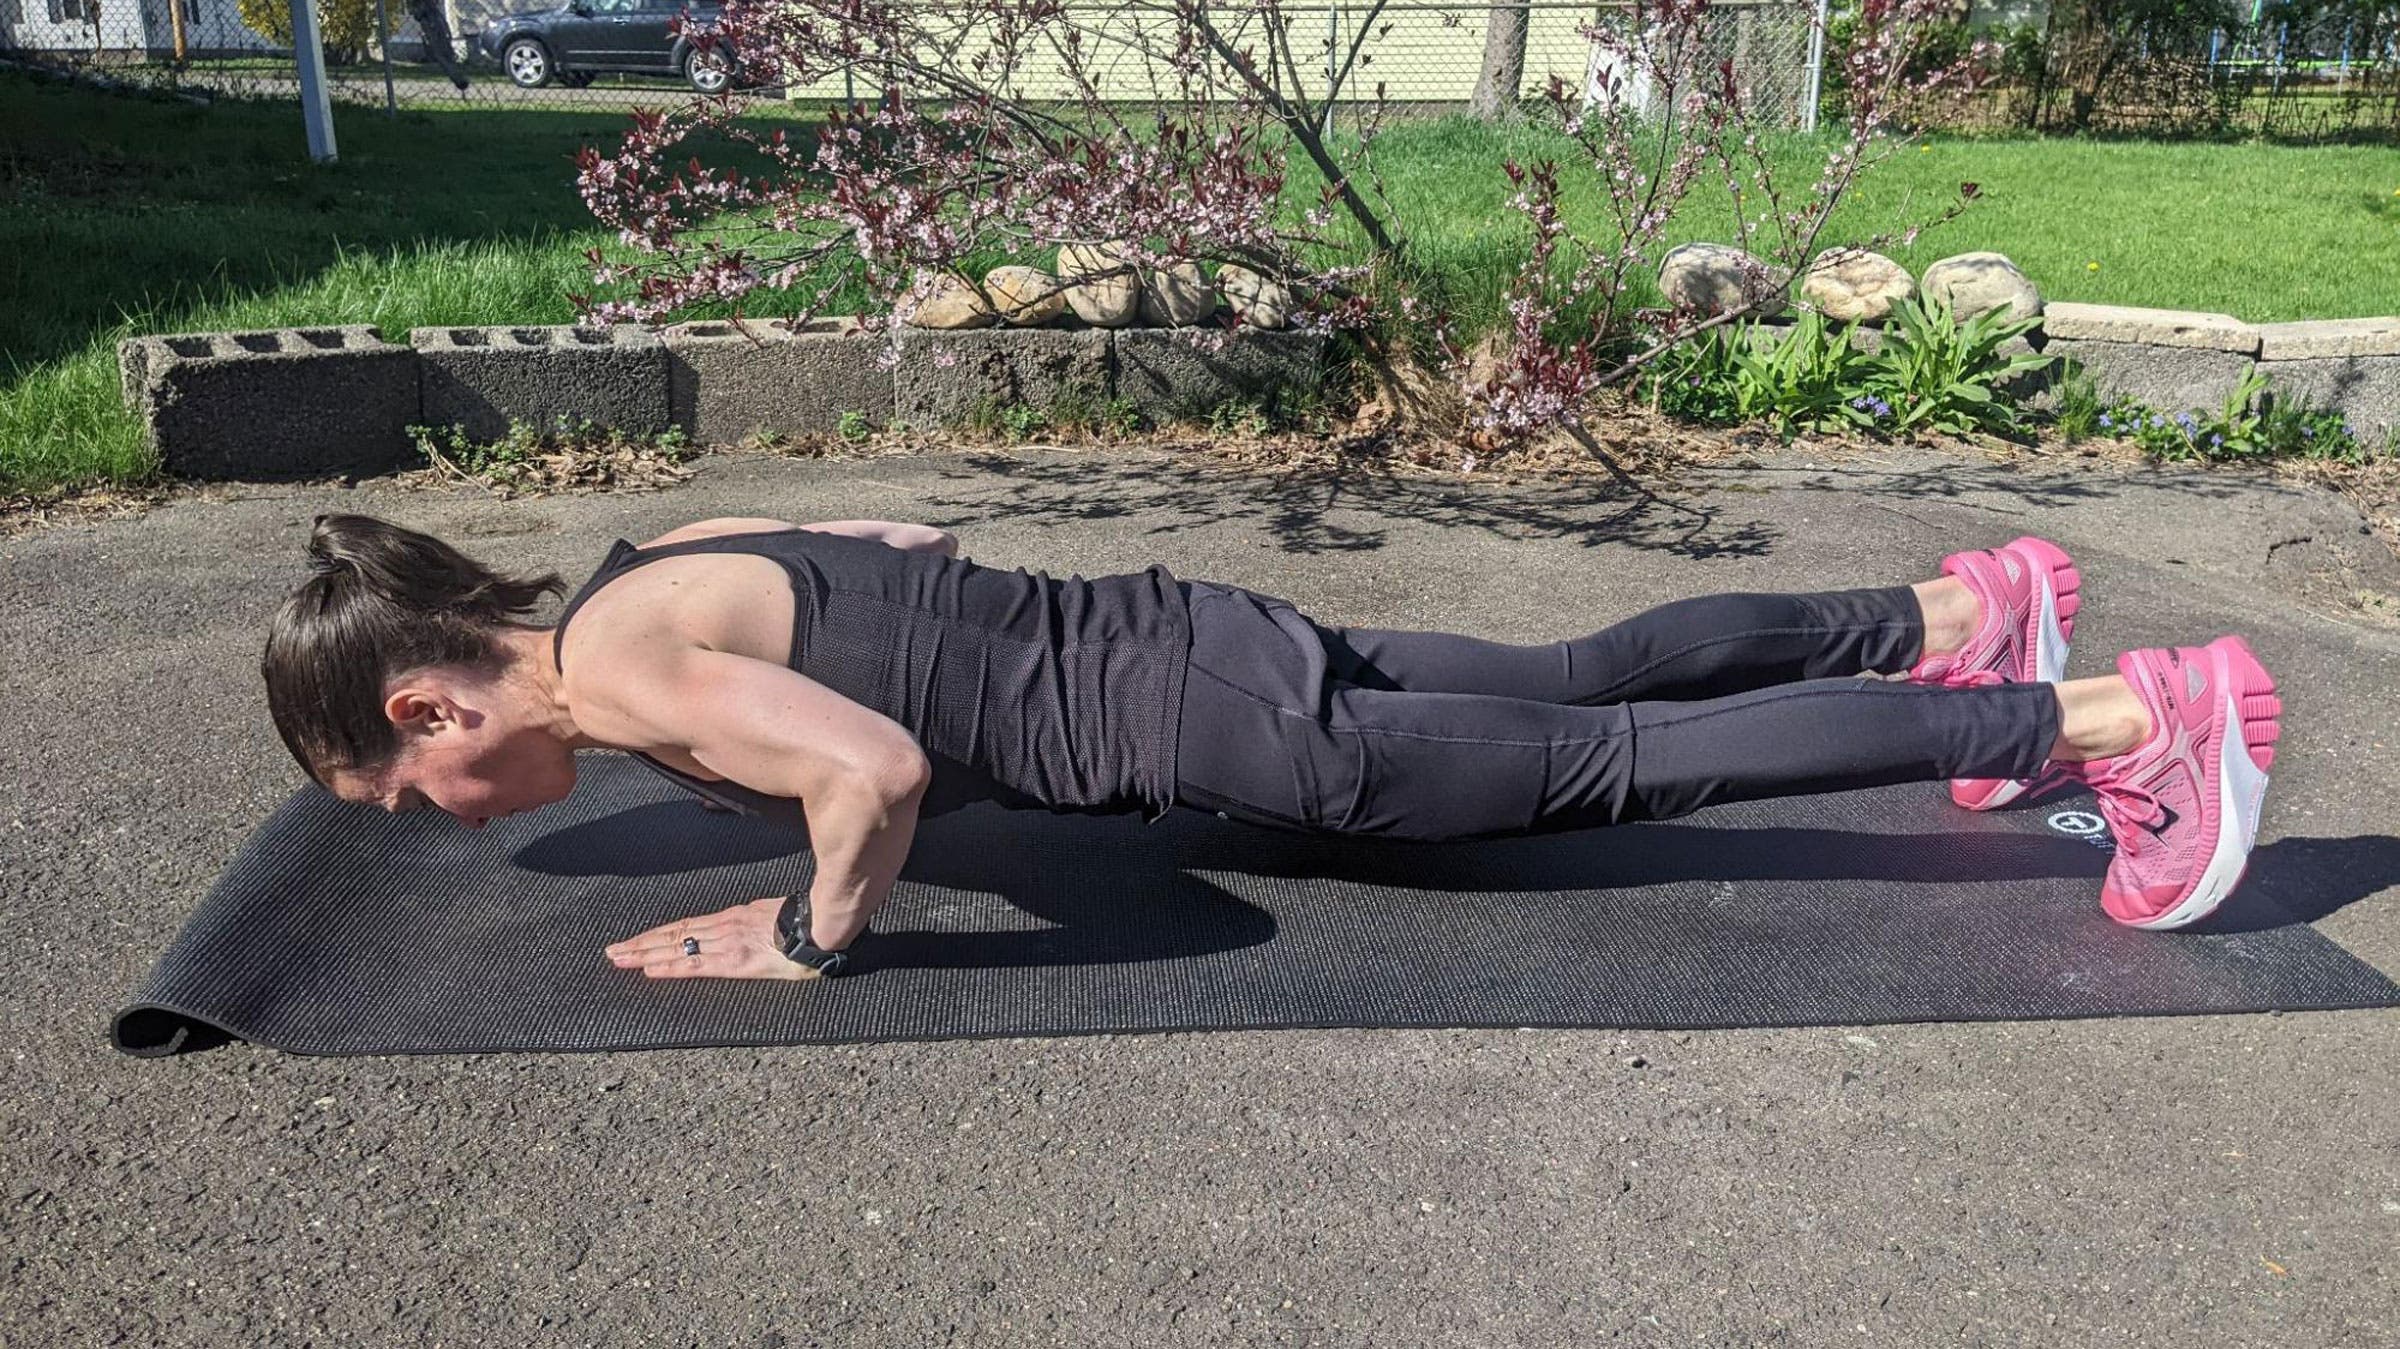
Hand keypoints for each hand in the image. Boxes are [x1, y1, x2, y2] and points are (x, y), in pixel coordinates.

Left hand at [604, 896, 819, 981]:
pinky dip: (670, 967)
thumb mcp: (775, 918)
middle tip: (612, 952)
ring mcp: (728, 943)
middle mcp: (725, 928)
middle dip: (641, 943)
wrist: (825, 929)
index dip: (658, 933)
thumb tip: (751, 930)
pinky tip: (650, 970)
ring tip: (618, 959)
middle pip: (674, 935)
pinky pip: (696, 965)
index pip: (687, 926)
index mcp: (734, 918)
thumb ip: (757, 924)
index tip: (635, 939)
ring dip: (645, 954)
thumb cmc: (808, 927)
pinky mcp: (736, 961)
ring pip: (678, 948)